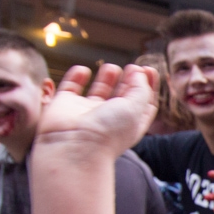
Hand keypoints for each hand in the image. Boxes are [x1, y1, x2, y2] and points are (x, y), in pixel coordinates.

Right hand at [35, 63, 158, 158]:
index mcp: (128, 124)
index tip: (149, 69)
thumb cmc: (108, 132)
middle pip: (122, 96)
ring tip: (112, 68)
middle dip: (129, 80)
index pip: (143, 104)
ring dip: (107, 77)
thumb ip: (141, 88)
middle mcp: (108, 119)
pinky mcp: (65, 105)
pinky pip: (71, 86)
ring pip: (99, 91)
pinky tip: (84, 71)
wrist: (73, 146)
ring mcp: (86, 112)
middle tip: (132, 67)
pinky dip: (76, 76)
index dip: (148, 87)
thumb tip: (139, 72)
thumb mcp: (135, 108)